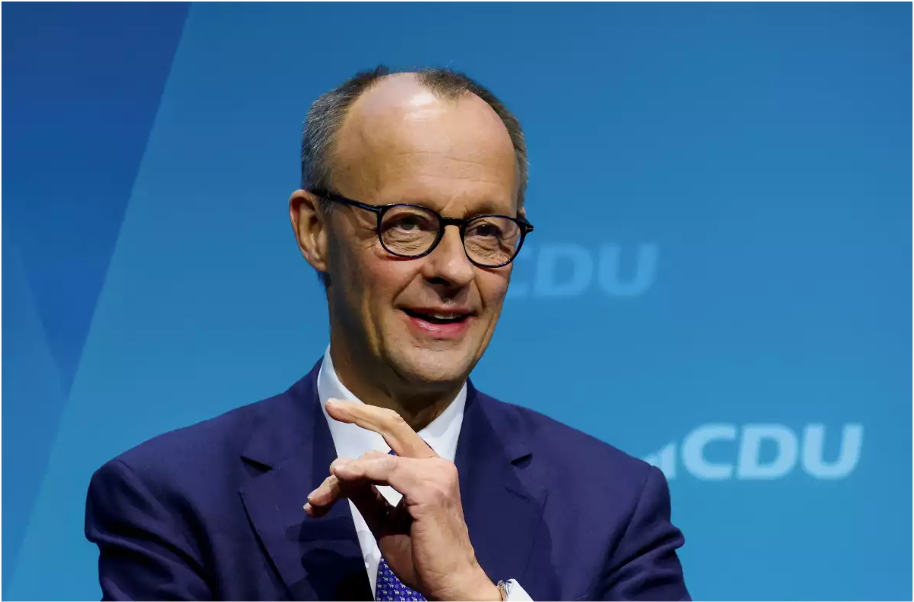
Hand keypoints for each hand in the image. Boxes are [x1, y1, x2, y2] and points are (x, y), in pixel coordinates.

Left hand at [304, 399, 500, 601]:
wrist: (449, 583)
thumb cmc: (423, 556)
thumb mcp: (386, 520)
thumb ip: (368, 494)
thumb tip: (342, 473)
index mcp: (428, 468)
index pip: (392, 437)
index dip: (363, 429)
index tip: (334, 432)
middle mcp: (435, 463)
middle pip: (393, 424)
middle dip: (359, 412)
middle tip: (331, 405)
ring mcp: (435, 473)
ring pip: (375, 458)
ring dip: (341, 476)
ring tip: (317, 499)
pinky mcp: (429, 488)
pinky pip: (386, 470)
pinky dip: (360, 471)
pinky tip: (339, 475)